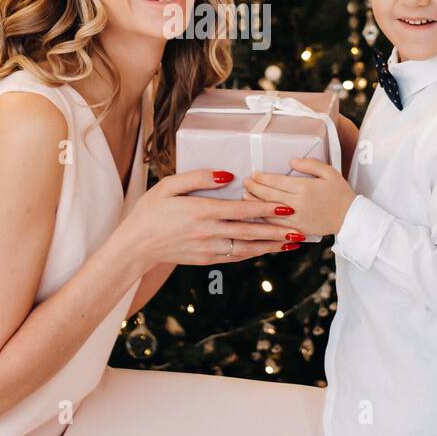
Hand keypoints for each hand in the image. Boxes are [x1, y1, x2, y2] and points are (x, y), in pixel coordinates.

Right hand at [119, 170, 305, 270]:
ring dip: (271, 246)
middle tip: (300, 230)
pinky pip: (236, 256)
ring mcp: (209, 249)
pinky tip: (267, 250)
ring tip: (292, 243)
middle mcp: (209, 233)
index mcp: (202, 212)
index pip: (241, 210)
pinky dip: (254, 253)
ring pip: (247, 248)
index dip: (266, 209)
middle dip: (278, 231)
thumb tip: (227, 176)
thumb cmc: (150, 212)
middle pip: (251, 232)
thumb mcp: (169, 186)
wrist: (135, 246)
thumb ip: (199, 178)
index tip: (286, 207)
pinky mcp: (206, 260)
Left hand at [243, 158, 356, 238]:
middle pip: (269, 195)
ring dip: (254, 203)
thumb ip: (309, 164)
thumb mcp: (329, 172)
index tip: (254, 173)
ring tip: (245, 196)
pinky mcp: (297, 229)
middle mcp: (297, 203)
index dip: (262, 177)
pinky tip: (257, 212)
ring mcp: (296, 218)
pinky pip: (276, 224)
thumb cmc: (340, 193)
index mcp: (304, 188)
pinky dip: (264, 218)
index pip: (276, 181)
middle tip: (246, 182)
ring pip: (269, 210)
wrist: (350, 218)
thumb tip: (290, 160)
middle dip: (254, 188)